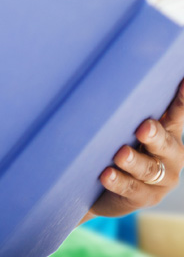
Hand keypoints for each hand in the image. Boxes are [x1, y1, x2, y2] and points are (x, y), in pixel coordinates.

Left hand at [84, 77, 183, 220]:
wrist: (100, 188)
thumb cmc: (113, 146)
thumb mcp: (123, 128)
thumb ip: (124, 111)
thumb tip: (106, 78)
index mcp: (167, 133)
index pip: (176, 114)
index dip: (182, 100)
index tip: (183, 82)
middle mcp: (170, 156)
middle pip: (165, 144)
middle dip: (154, 135)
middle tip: (144, 127)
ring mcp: (160, 180)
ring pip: (147, 169)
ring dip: (133, 161)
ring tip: (120, 154)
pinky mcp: (144, 197)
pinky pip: (130, 188)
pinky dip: (117, 181)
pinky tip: (106, 175)